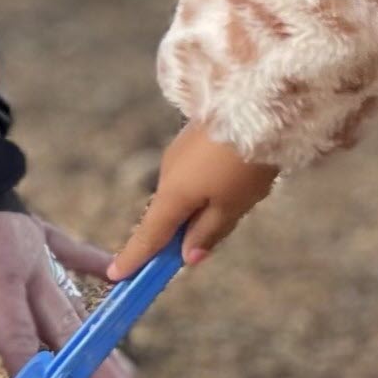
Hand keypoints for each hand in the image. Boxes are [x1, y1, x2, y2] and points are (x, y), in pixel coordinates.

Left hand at [0, 209, 142, 377]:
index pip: (16, 333)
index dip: (32, 372)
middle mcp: (28, 262)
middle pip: (62, 325)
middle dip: (93, 365)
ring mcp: (38, 246)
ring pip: (73, 301)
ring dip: (99, 337)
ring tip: (125, 373)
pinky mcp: (38, 232)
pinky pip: (73, 251)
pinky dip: (95, 265)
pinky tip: (121, 278)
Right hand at [110, 122, 277, 278]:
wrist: (260, 102)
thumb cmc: (245, 162)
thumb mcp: (232, 206)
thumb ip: (208, 233)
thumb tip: (187, 255)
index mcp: (173, 196)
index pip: (148, 237)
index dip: (134, 259)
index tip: (117, 275)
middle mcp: (168, 174)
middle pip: (167, 215)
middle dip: (178, 234)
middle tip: (198, 249)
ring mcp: (179, 154)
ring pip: (183, 193)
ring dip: (198, 207)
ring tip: (238, 200)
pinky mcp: (192, 139)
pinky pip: (193, 174)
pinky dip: (205, 187)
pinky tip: (236, 178)